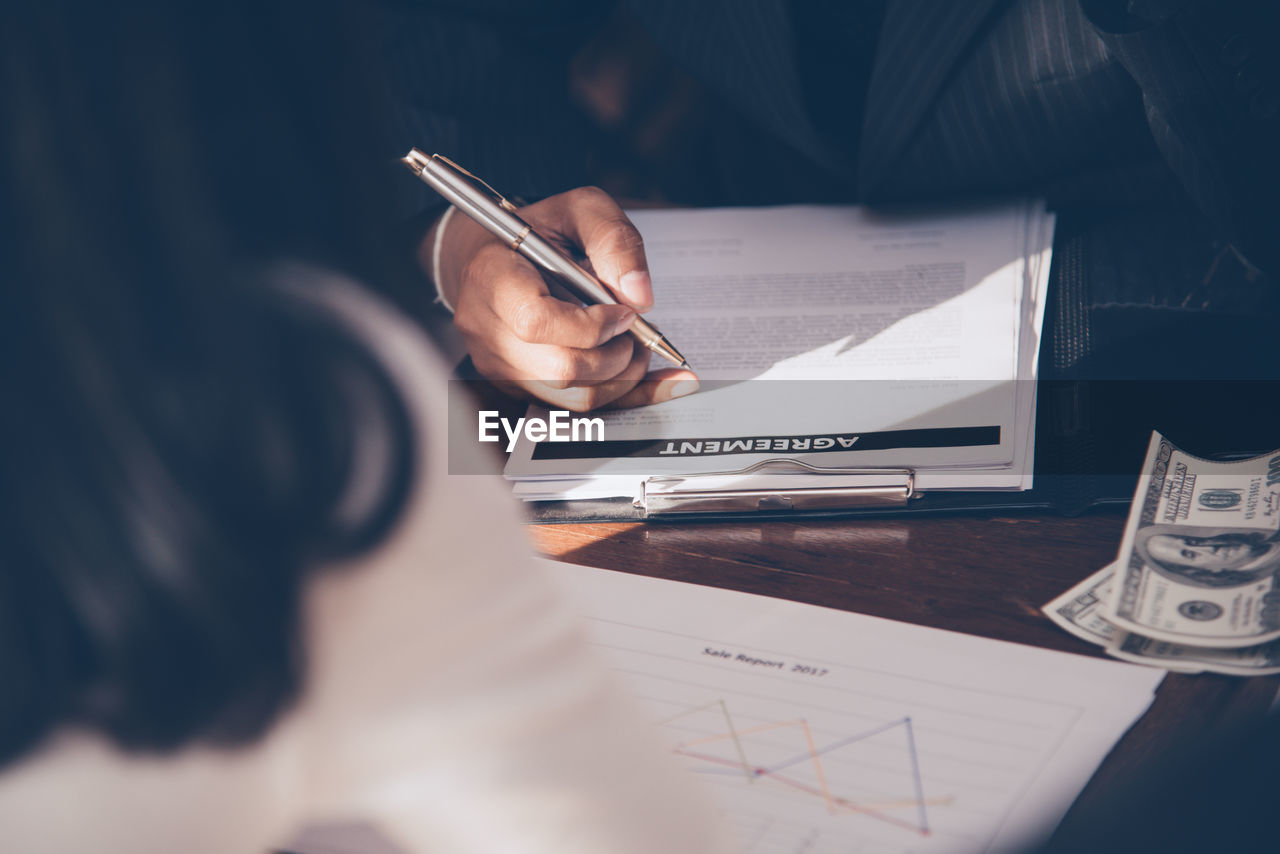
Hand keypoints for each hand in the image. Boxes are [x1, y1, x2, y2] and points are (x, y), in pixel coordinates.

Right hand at [425, 186, 698, 410]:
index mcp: (492, 276)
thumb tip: (640, 297)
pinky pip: (572, 406)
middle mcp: (486, 327)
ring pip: (570, 395)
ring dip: (619, 377)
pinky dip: (616, 393)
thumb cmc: (540, 231)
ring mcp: (496, 363)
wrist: (497, 255)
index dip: (590, 326)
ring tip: (634, 345)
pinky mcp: (515, 385)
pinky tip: (642, 374)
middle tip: (638, 332)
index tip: (623, 312)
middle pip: (559, 367)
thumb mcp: (580, 209)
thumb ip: (614, 240)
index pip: (535, 321)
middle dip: (616, 356)